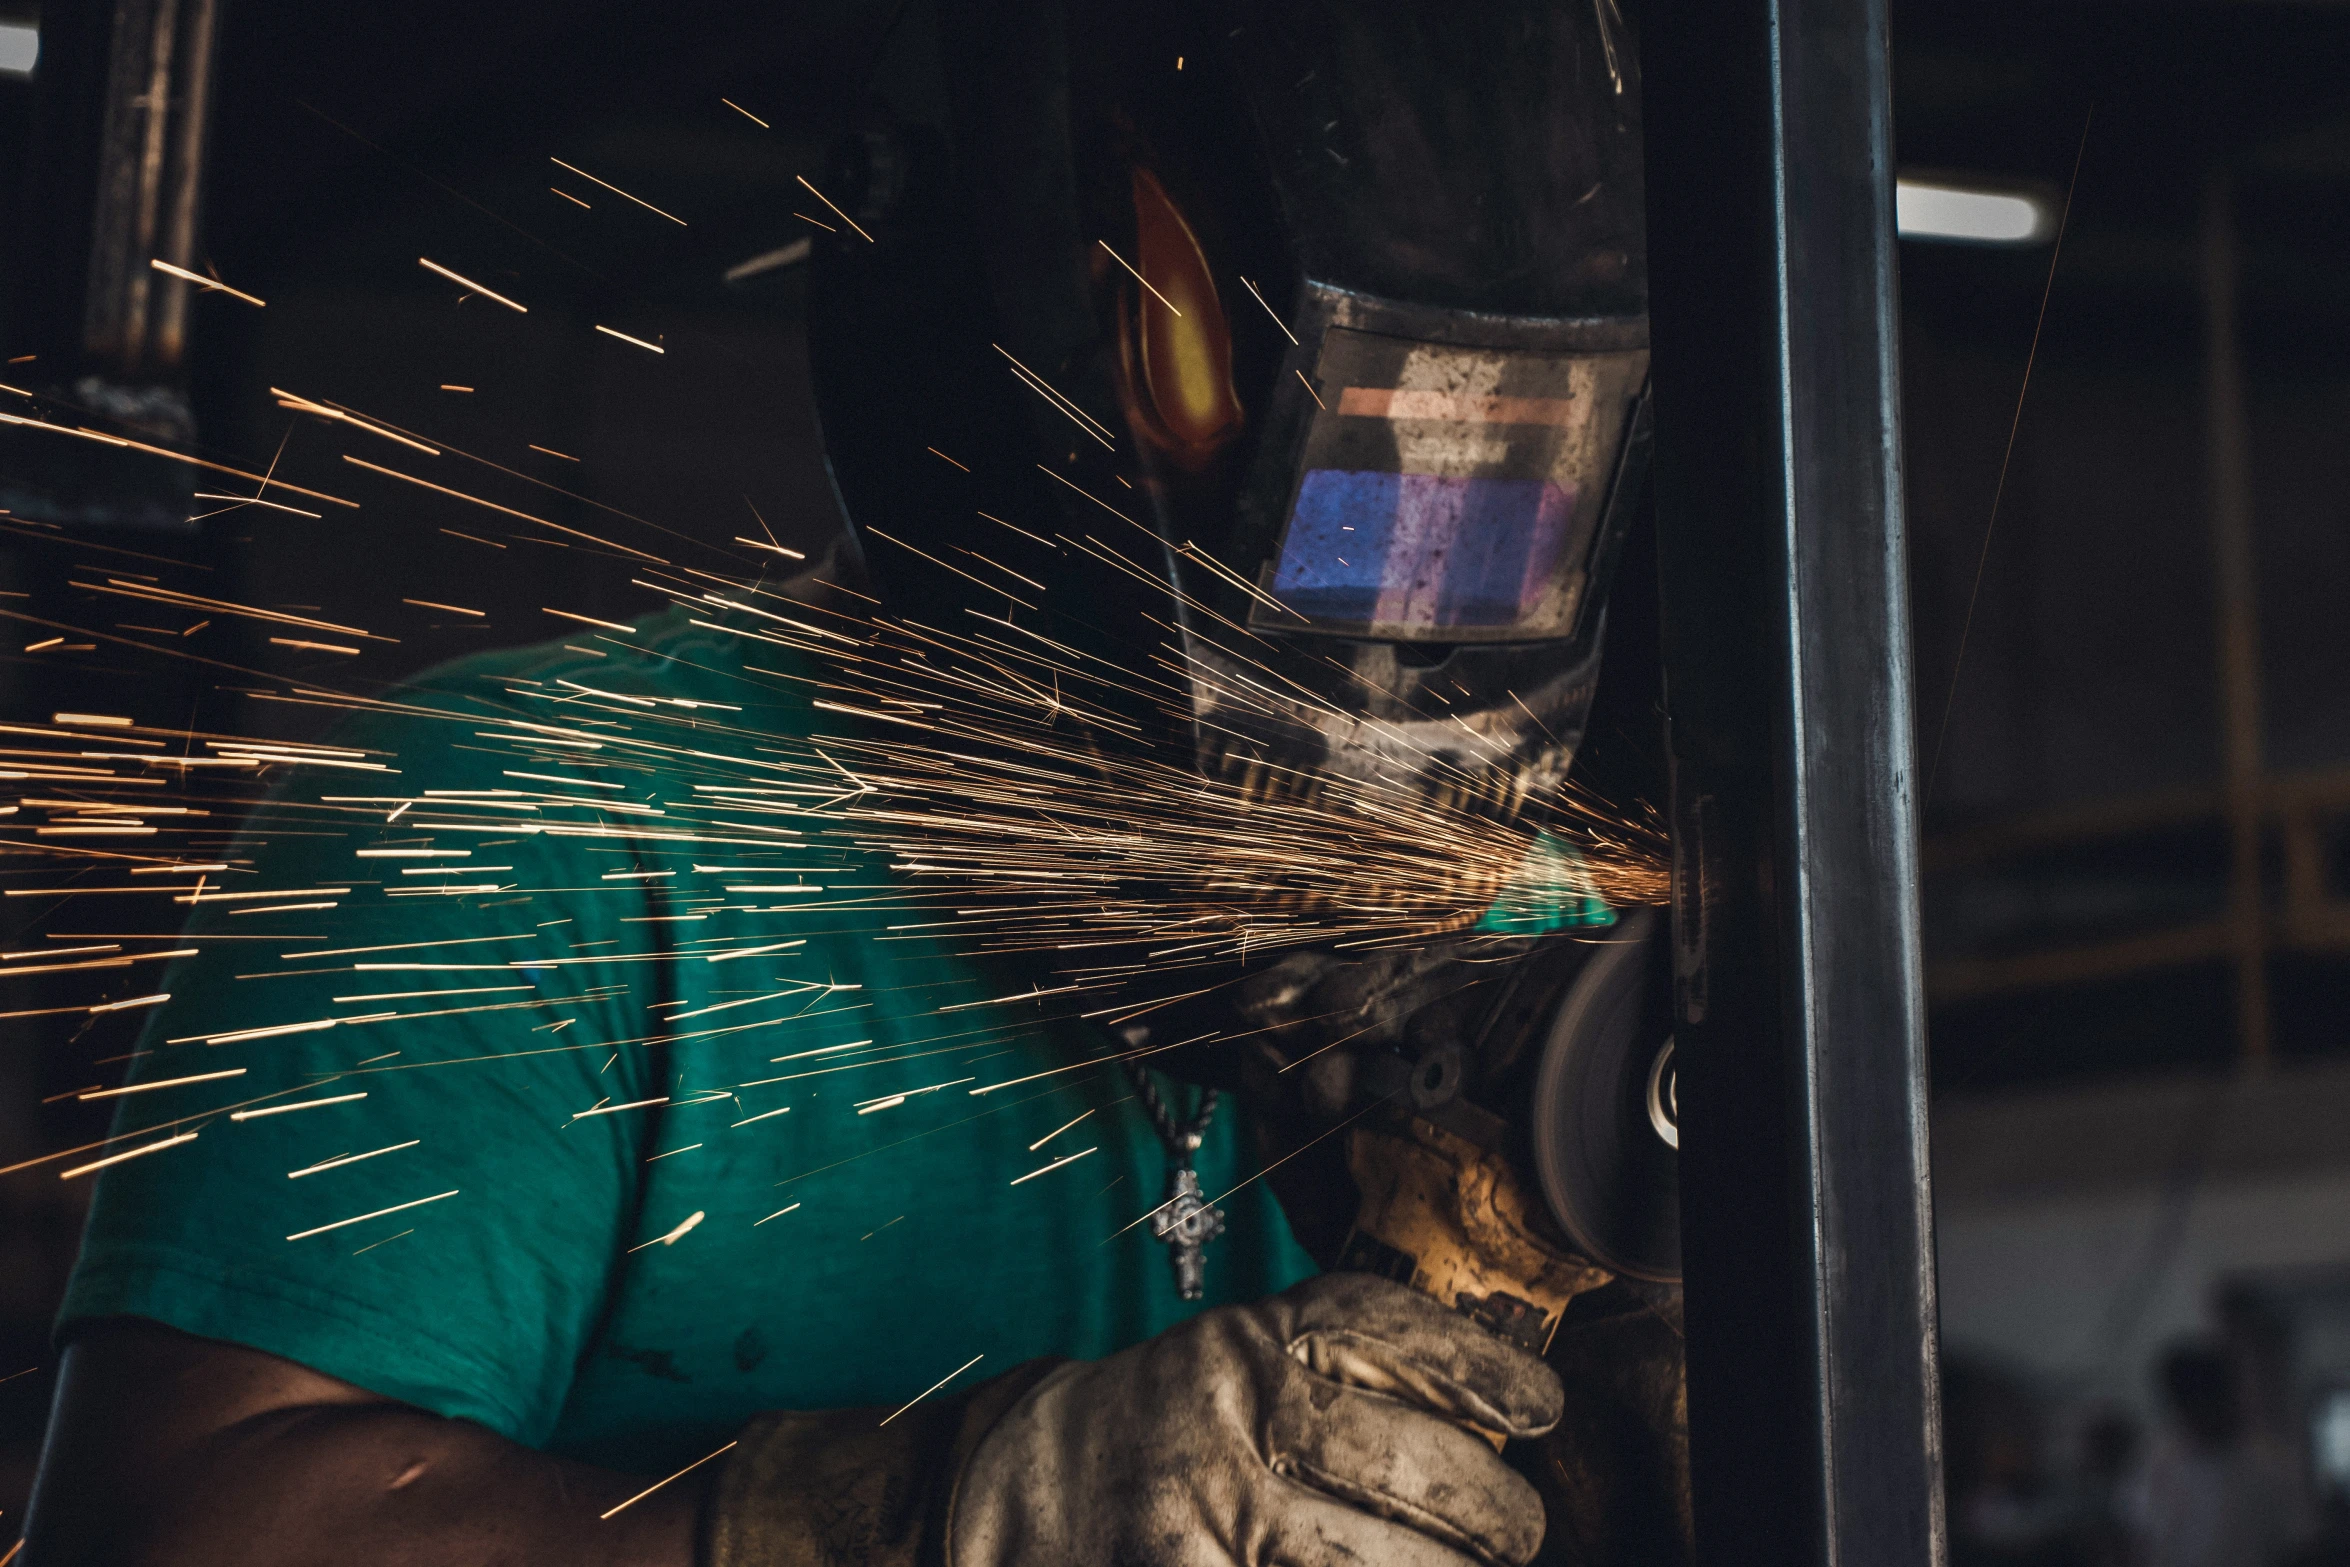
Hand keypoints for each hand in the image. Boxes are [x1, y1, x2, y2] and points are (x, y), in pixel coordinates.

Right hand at [947, 1272, 1563, 1566]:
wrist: (1013, 1498)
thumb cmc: (1144, 1431)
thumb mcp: (1221, 1361)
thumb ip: (1319, 1369)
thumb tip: (1466, 1410)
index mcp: (1242, 1346)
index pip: (1382, 1326)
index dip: (1478, 1361)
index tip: (1541, 1404)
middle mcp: (1229, 1417)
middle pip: (1404, 1457)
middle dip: (1490, 1507)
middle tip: (1519, 1531)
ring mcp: (1212, 1514)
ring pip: (1375, 1556)